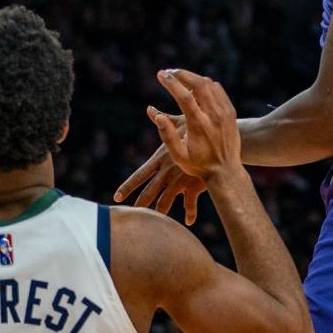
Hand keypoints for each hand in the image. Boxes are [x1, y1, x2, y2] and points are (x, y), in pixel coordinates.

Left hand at [116, 108, 206, 224]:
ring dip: (161, 212)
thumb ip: (162, 118)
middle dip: (139, 205)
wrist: (217, 139)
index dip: (127, 187)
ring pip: (166, 201)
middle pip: (149, 192)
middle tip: (130, 216)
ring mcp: (180, 181)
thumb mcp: (179, 122)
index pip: (139, 175)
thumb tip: (149, 108)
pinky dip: (190, 213)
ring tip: (155, 224)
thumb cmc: (198, 126)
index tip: (116, 197)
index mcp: (160, 159)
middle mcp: (167, 172)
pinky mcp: (194, 186)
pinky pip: (190, 204)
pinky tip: (189, 221)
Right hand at [152, 69, 242, 183]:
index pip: (185, 96)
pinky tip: (195, 86)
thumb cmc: (198, 164)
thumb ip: (166, 135)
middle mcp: (214, 116)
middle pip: (199, 84)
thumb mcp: (178, 156)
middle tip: (169, 72)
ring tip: (179, 78)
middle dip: (182, 74)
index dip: (171, 82)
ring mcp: (225, 112)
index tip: (160, 74)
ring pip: (209, 84)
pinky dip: (205, 83)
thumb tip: (156, 114)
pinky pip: (218, 89)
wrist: (226, 171)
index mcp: (199, 126)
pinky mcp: (230, 112)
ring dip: (192, 77)